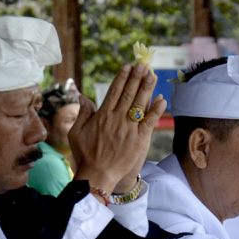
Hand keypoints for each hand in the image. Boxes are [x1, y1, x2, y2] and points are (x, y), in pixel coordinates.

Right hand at [69, 63, 166, 193]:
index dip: (122, 78)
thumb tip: (82, 96)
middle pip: (129, 94)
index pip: (114, 92)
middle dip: (136, 78)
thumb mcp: (76, 132)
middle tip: (143, 64)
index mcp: (102, 115)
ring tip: (152, 75)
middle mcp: (116, 119)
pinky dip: (156, 110)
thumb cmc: (85, 154)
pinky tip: (162, 99)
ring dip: (147, 88)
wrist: (98, 174)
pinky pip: (150, 122)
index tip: (127, 66)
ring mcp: (129, 129)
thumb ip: (82, 113)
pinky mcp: (139, 139)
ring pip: (140, 104)